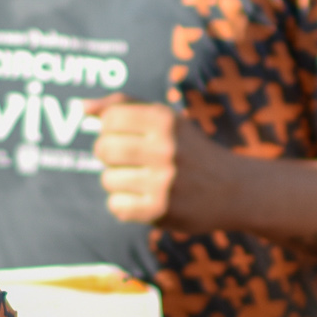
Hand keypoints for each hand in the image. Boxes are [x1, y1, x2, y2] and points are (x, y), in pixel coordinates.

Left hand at [87, 96, 240, 232]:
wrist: (235, 190)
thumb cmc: (190, 150)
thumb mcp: (165, 119)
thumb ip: (123, 106)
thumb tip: (81, 108)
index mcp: (165, 120)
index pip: (109, 120)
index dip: (111, 130)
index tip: (128, 136)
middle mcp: (165, 148)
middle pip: (103, 149)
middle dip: (111, 156)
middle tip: (133, 160)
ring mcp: (164, 181)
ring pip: (108, 179)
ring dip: (120, 182)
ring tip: (145, 181)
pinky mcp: (161, 211)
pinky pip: (116, 206)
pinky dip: (126, 205)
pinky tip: (147, 200)